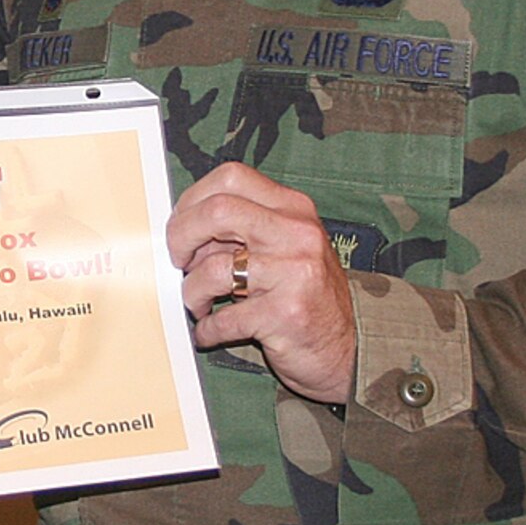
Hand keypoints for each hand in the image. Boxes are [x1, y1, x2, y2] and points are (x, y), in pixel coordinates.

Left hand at [169, 162, 355, 404]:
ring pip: (212, 268)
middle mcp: (297, 234)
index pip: (230, 178)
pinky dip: (208, 328)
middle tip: (178, 260)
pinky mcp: (286, 314)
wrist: (347, 347)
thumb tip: (182, 227)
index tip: (181, 225)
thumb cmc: (305, 293)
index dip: (193, 199)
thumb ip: (243, 229)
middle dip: (181, 236)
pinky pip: (223, 318)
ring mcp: (294, 273)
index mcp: (293, 208)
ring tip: (198, 302)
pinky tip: (211, 330)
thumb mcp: (284, 245)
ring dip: (191, 291)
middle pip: (217, 211)